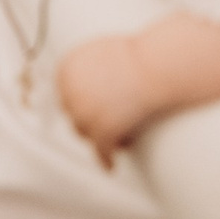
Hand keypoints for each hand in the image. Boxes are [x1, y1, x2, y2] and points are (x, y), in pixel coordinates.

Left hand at [57, 35, 159, 167]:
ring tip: (117, 137)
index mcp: (67, 69)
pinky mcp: (102, 130)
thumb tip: (80, 84)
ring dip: (98, 136)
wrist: (155, 66)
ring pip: (85, 133)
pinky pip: (100, 149)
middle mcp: (70, 91)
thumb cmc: (136, 57)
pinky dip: (105, 158)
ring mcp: (84, 112)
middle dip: (88, 119)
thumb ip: (83, 68)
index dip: (78, 102)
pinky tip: (110, 165)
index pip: (64, 93)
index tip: (90, 108)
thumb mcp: (98, 53)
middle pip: (73, 114)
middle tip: (107, 121)